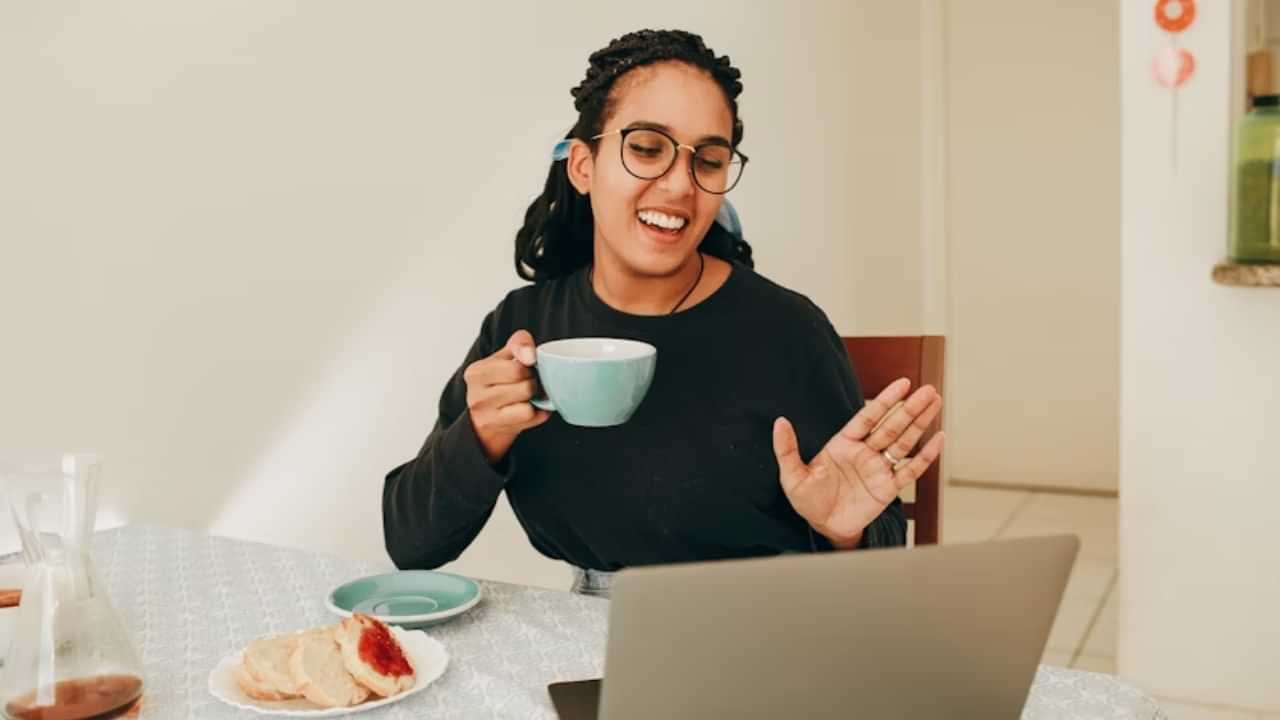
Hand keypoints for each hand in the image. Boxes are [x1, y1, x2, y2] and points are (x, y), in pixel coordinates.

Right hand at [463, 330, 550, 463]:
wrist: (484, 422)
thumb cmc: (498, 384)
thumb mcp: (503, 358)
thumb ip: (518, 344)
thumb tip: (530, 354)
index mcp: (476, 372)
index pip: (517, 368)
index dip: (530, 366)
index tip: (528, 366)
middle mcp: (477, 395)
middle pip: (525, 386)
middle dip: (533, 383)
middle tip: (528, 383)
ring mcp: (487, 415)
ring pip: (528, 403)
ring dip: (536, 399)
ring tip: (528, 397)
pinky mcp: (499, 429)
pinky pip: (531, 417)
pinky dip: (538, 413)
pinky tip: (531, 409)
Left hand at [773, 379, 944, 547]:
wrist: (823, 528)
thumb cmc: (808, 500)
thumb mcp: (792, 475)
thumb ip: (787, 449)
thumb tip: (779, 422)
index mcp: (843, 444)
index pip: (868, 417)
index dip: (885, 400)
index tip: (903, 383)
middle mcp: (864, 452)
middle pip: (891, 425)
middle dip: (910, 408)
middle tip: (929, 390)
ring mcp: (879, 469)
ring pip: (904, 442)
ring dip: (920, 424)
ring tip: (936, 403)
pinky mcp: (888, 488)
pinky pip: (910, 470)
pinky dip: (925, 456)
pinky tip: (938, 439)